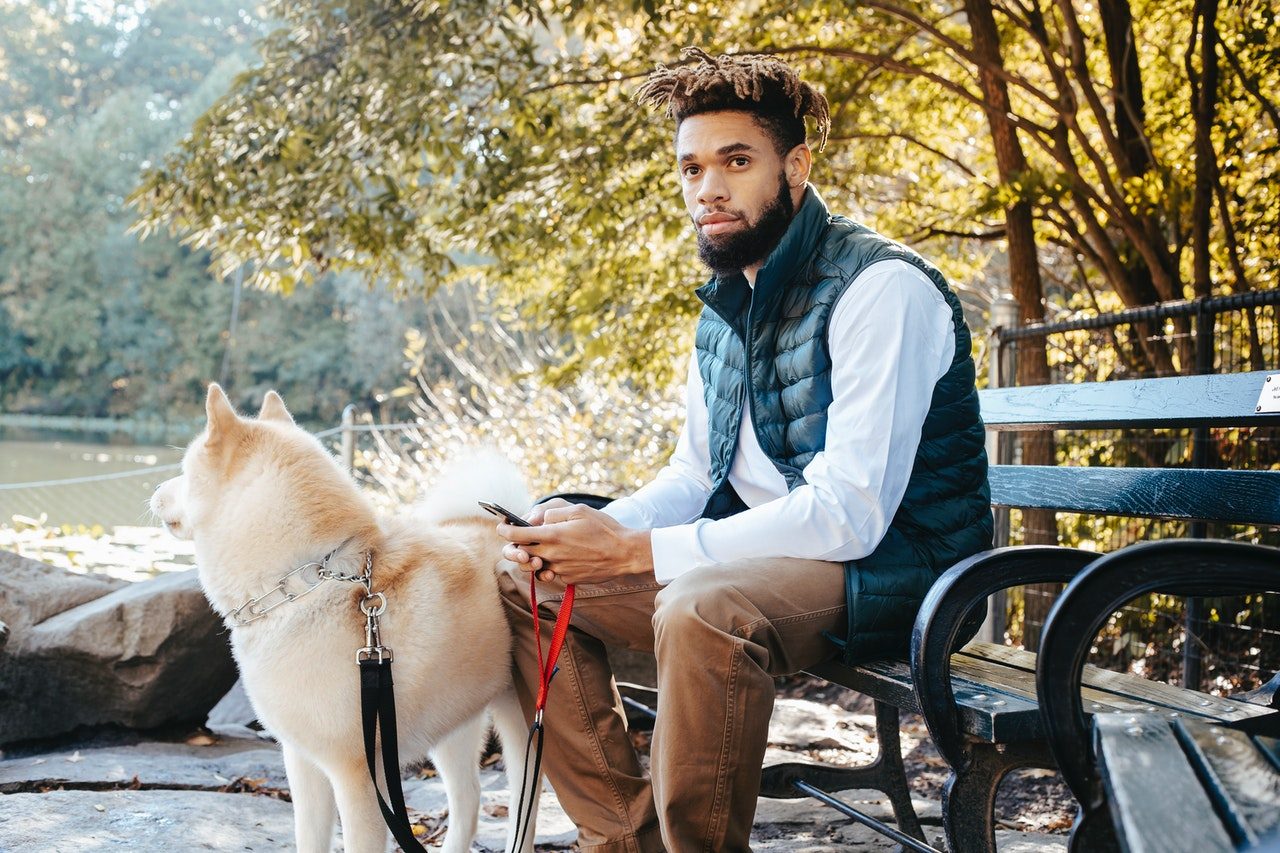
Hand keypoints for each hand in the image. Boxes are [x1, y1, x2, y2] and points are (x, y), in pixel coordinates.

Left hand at [497, 501, 652, 585]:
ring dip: (532, 558)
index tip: (501, 526)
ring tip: (539, 549)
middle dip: (515, 547)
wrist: (624, 553)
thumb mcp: (579, 511)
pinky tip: (559, 558)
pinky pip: (551, 573)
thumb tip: (537, 520)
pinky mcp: (568, 578)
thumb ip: (553, 514)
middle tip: (518, 541)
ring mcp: (559, 569)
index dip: (505, 530)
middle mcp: (552, 554)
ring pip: (534, 566)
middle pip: (521, 553)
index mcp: (553, 535)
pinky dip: (549, 566)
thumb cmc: (604, 528)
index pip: (517, 535)